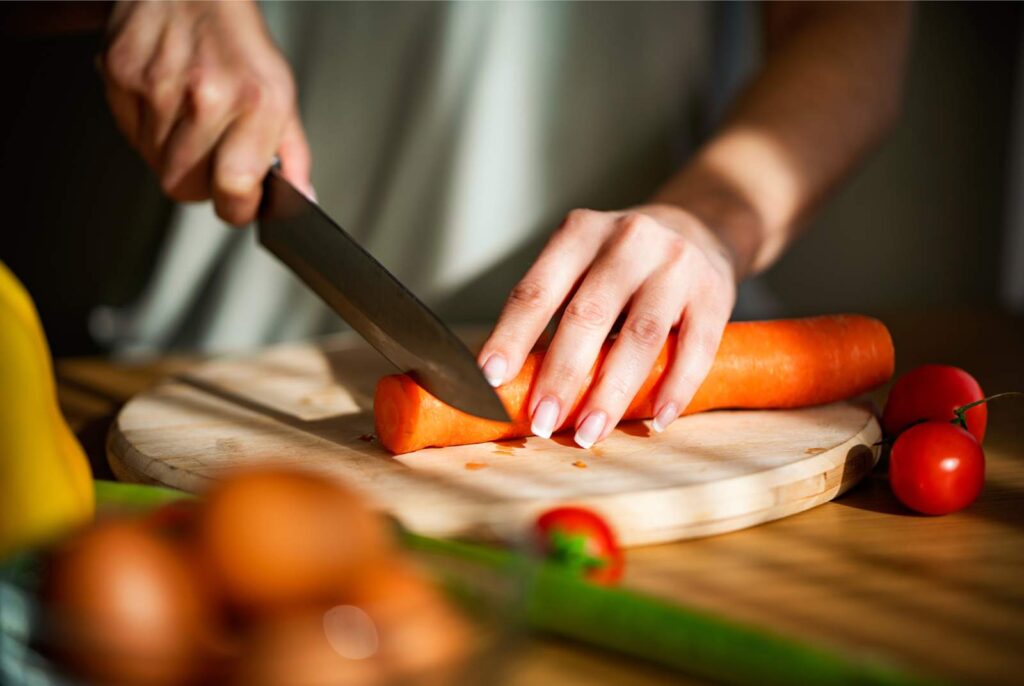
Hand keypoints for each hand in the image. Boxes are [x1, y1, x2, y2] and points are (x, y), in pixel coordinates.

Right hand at [99, 0, 310, 224]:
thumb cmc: (240, 43)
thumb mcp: (283, 94)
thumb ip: (293, 155)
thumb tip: (302, 201)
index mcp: (257, 100)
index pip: (234, 186)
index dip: (236, 208)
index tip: (239, 205)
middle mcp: (207, 92)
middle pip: (186, 186)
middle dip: (203, 186)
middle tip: (215, 160)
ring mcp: (159, 82)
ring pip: (156, 164)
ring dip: (174, 158)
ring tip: (191, 122)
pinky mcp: (122, 72)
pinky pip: (130, 135)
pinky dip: (149, 131)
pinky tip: (167, 103)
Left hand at [479, 206, 737, 447]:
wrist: (699, 228)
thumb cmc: (620, 264)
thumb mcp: (583, 266)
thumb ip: (556, 313)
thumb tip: (514, 386)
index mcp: (579, 233)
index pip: (536, 291)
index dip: (511, 337)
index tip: (491, 380)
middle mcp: (627, 239)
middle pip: (587, 316)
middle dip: (561, 377)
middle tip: (541, 423)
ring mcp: (675, 263)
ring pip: (641, 336)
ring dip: (612, 393)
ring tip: (590, 433)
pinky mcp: (714, 291)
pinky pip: (696, 347)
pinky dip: (676, 388)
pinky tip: (657, 419)